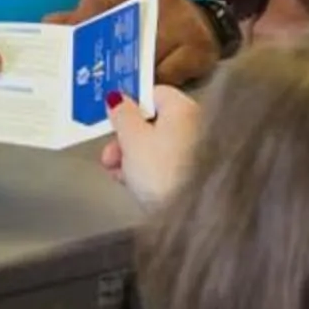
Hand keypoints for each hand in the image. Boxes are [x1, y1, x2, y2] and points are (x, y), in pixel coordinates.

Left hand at [59, 0, 217, 88]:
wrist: (197, 26)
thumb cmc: (144, 18)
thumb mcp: (113, 7)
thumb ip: (80, 16)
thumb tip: (49, 25)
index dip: (83, 20)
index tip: (72, 42)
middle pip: (124, 33)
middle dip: (104, 58)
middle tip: (86, 80)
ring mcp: (186, 22)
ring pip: (145, 60)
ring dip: (126, 79)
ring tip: (110, 94)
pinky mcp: (201, 49)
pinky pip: (168, 77)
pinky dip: (152, 89)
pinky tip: (141, 96)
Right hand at [102, 83, 203, 209]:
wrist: (193, 216)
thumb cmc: (161, 170)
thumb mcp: (131, 139)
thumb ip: (121, 115)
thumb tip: (117, 98)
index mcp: (183, 107)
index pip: (153, 93)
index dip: (128, 105)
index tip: (111, 120)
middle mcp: (196, 124)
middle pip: (153, 122)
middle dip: (125, 138)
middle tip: (109, 156)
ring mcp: (199, 151)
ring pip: (157, 145)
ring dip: (132, 157)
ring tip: (117, 174)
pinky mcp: (196, 175)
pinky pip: (166, 164)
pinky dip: (148, 171)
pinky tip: (132, 184)